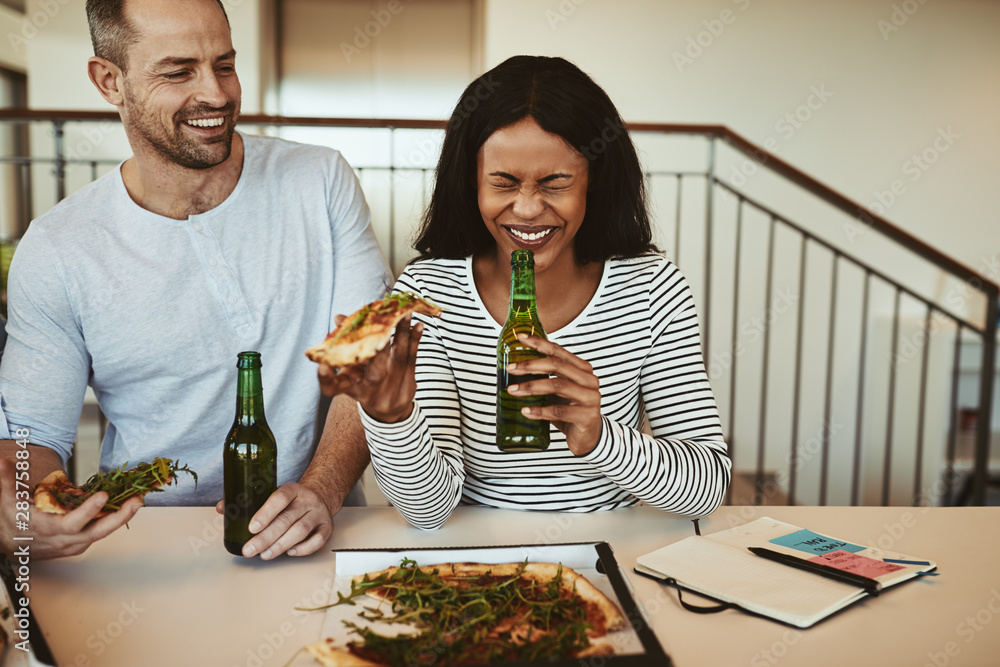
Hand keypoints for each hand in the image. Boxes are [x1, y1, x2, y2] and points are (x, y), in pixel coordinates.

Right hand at [0, 458, 142, 559]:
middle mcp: (64, 539)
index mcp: (47, 529)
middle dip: (118, 517)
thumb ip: (8, 480)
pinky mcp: (80, 543)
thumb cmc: (13, 521)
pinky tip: (128, 506)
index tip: (103, 496)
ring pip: (102, 532)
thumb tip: (3, 462)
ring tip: (139, 499)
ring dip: (122, 516)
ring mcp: (74, 543)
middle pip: (96, 532)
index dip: (88, 511)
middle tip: (136, 501)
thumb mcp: (8, 500)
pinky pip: (101, 531)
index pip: (71, 523)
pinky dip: (115, 519)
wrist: (11, 547)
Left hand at [213, 481, 331, 559]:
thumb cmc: (292, 499)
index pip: (280, 498)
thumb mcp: (273, 493)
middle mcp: (307, 500)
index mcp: (293, 489)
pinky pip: (318, 540)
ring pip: (301, 530)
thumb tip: (223, 508)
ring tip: (265, 555)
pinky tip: (290, 552)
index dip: (265, 513)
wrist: (321, 495)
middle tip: (250, 549)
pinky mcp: (327, 527)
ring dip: (281, 545)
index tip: (252, 528)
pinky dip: (304, 548)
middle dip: (266, 537)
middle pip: (287, 519)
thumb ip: (249, 500)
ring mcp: (319, 513)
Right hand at [317, 315, 423, 423]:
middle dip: (379, 347)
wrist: (388, 408)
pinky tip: (419, 325)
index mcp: (348, 389)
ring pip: (397, 360)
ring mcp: (390, 392)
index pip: (331, 387)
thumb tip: (339, 317)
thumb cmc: (364, 383)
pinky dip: (415, 341)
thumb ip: (345, 345)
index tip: (322, 366)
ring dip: (402, 334)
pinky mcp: (407, 386)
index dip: (326, 378)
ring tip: (404, 314)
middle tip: (383, 324)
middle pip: (373, 371)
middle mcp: (368, 393)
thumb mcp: (351, 370)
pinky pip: (413, 360)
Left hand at [506, 333, 602, 455]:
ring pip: (557, 385)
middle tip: (510, 368)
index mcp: (583, 369)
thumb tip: (515, 367)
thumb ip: (547, 377)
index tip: (520, 338)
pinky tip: (525, 411)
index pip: (559, 351)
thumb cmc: (570, 411)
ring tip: (512, 390)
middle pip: (557, 365)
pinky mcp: (587, 416)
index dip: (539, 343)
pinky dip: (540, 410)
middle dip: (531, 365)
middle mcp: (589, 380)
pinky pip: (559, 411)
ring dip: (531, 387)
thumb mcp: (560, 391)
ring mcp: (590, 398)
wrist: (589, 438)